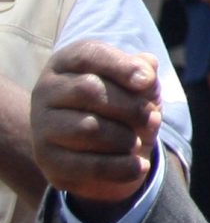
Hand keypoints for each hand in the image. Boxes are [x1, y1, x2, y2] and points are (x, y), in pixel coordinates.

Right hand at [32, 41, 164, 220]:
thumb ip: (143, 71)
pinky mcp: (47, 160)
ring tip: (140, 142)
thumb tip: (147, 67)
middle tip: (153, 118)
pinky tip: (139, 166)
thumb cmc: (121, 101)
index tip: (148, 81)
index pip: (90, 55)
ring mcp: (42, 125)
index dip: (121, 66)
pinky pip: (85, 165)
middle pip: (89, 90)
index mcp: (67, 62)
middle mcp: (46, 90)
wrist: (99, 145)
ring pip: (87, 128)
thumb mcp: (136, 82)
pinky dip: (119, 167)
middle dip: (130, 106)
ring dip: (124, 137)